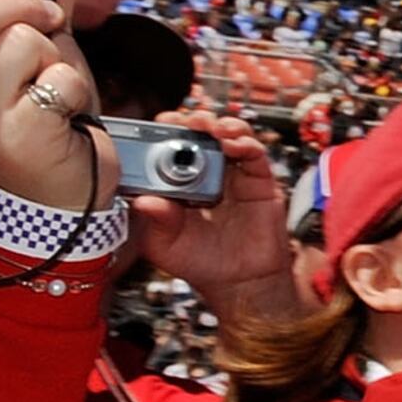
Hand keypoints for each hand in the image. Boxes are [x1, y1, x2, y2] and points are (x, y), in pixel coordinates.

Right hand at [0, 0, 104, 209]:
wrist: (67, 180)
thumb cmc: (43, 109)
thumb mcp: (40, 42)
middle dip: (18, 4)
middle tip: (44, 18)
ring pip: (18, 43)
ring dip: (54, 52)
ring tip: (49, 80)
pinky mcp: (12, 136)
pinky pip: (55, 78)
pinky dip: (75, 84)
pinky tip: (64, 109)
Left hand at [128, 112, 299, 326]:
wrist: (239, 282)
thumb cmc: (199, 262)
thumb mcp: (166, 245)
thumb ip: (156, 221)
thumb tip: (142, 201)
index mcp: (178, 182)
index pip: (170, 145)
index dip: (166, 130)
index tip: (160, 123)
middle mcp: (207, 172)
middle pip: (201, 132)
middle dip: (192, 119)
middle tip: (184, 119)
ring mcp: (234, 173)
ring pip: (229, 135)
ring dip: (220, 124)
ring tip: (210, 127)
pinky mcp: (259, 180)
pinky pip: (255, 153)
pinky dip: (245, 142)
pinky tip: (232, 145)